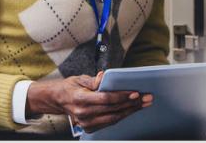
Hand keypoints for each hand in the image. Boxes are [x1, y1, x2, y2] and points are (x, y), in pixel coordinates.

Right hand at [26, 71, 152, 132]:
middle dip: (132, 104)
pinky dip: (122, 115)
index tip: (135, 92)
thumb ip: (93, 79)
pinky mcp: (89, 128)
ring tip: (144, 103)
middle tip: (147, 98)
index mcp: (80, 99)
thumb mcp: (80, 78)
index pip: (105, 99)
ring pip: (114, 118)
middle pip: (113, 110)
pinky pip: (110, 122)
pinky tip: (132, 109)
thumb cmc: (71, 87)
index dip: (121, 96)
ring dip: (131, 110)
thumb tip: (104, 76)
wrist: (58, 100)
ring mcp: (86, 123)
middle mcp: (83, 113)